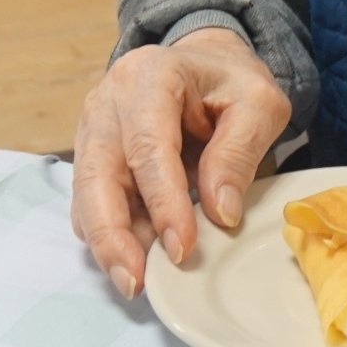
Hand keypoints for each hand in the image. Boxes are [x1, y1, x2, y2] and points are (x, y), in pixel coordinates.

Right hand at [70, 27, 290, 300]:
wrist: (206, 63)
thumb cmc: (232, 83)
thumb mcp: (259, 105)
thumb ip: (239, 153)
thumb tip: (221, 213)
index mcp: (149, 77)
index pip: (148, 146)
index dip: (162, 201)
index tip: (181, 246)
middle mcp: (108, 102)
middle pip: (97, 175)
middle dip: (113, 234)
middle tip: (136, 282)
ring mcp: (93, 129)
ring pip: (87, 194)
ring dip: (108, 242)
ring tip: (136, 282)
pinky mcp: (92, 156)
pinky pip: (91, 202)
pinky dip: (111, 233)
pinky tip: (136, 259)